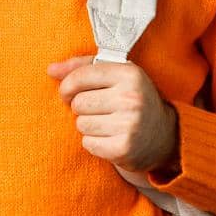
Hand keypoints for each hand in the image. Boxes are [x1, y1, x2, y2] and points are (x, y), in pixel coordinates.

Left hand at [48, 54, 179, 174]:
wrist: (164, 135)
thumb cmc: (132, 99)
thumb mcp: (115, 75)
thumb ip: (82, 67)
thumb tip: (51, 69)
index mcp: (129, 73)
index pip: (81, 76)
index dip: (67, 86)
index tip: (69, 92)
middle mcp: (131, 97)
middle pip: (78, 103)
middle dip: (81, 108)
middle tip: (99, 110)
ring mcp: (129, 124)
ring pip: (81, 124)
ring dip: (88, 126)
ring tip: (107, 124)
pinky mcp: (124, 148)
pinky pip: (88, 143)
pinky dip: (94, 142)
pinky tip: (110, 137)